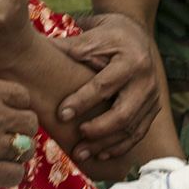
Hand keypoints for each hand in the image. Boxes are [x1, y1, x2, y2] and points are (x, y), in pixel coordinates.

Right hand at [0, 63, 38, 188]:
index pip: (22, 96)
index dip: (16, 104)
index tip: (6, 111)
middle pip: (30, 122)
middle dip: (21, 126)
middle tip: (7, 132)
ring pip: (27, 149)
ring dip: (18, 151)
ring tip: (4, 152)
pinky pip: (16, 174)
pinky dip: (10, 172)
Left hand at [50, 13, 161, 159]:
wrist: (136, 35)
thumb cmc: (108, 36)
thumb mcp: (90, 36)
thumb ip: (66, 48)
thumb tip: (34, 49)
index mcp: (131, 61)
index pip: (105, 86)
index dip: (82, 102)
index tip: (61, 114)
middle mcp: (146, 81)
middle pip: (123, 114)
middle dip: (98, 131)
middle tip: (76, 138)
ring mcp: (152, 97)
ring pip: (131, 129)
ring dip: (105, 145)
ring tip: (81, 153)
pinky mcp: (153, 109)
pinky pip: (138, 133)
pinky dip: (119, 146)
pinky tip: (100, 153)